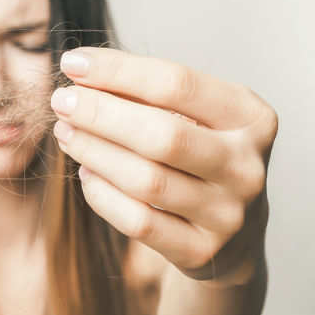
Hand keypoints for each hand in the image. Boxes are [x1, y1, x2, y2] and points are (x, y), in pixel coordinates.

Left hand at [50, 47, 276, 286]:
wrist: (232, 235)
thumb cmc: (198, 155)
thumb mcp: (191, 118)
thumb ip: (145, 95)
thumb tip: (80, 73)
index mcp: (252, 118)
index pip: (178, 84)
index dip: (118, 71)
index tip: (72, 62)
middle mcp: (247, 166)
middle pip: (163, 135)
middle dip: (101, 114)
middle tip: (61, 101)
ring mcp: (228, 214)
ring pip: (147, 181)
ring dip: (94, 152)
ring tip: (65, 132)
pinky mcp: (203, 252)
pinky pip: (139, 222)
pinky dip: (103, 195)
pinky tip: (85, 173)